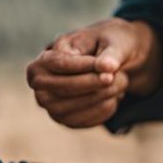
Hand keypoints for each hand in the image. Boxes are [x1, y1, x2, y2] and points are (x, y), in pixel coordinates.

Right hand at [25, 18, 162, 128]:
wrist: (112, 64)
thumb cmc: (108, 46)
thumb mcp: (113, 42)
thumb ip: (110, 54)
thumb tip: (107, 67)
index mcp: (45, 59)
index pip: (60, 64)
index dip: (85, 66)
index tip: (110, 67)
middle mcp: (41, 84)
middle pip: (65, 89)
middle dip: (94, 84)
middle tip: (118, 77)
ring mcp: (51, 105)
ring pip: (75, 107)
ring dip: (103, 96)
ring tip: (121, 82)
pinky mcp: (66, 120)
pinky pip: (86, 120)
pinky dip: (104, 109)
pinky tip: (114, 96)